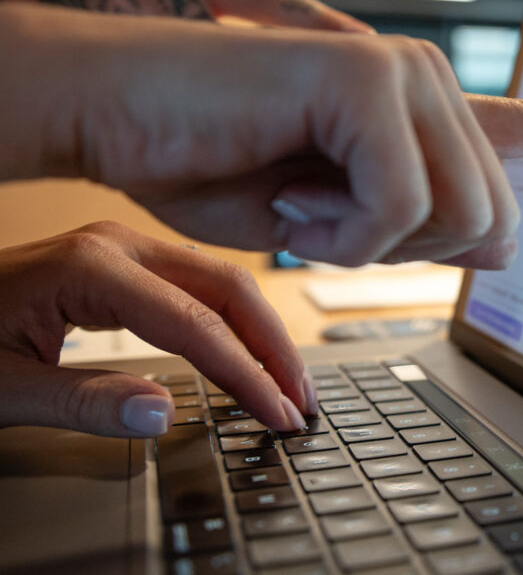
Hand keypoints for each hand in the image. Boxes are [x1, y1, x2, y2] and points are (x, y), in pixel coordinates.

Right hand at [0, 3, 522, 267]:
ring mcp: (406, 73)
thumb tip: (502, 239)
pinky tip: (286, 194)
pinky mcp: (368, 78)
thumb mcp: (343, 216)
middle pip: (495, 219)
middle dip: (411, 250)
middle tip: (328, 219)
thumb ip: (426, 217)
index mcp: (431, 114)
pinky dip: (337, 231)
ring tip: (300, 201)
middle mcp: (432, 83)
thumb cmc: (226, 165)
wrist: (129, 119)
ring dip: (366, 243)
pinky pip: (399, 204)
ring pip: (456, 215)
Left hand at [0, 222, 312, 437]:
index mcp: (91, 266)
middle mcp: (116, 244)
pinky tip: (248, 353)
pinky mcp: (122, 262)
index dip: (247, 375)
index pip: (196, 324)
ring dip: (261, 331)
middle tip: (302, 400)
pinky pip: (198, 285)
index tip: (278, 417)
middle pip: (229, 287)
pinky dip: (234, 322)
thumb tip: (163, 415)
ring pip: (221, 281)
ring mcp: (122, 247)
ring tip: (288, 383)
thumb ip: (81, 402)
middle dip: (274, 345)